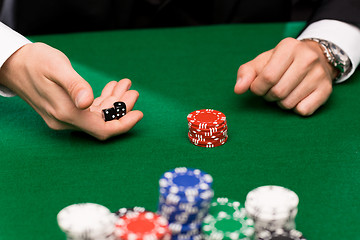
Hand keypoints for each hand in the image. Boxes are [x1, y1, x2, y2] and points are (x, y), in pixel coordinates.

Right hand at [0, 42, 142, 139]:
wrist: (12, 64)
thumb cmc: (35, 62)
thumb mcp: (57, 68)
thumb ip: (74, 86)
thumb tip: (87, 102)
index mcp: (67, 113)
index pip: (102, 129)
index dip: (123, 124)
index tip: (139, 114)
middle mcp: (65, 120)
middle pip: (102, 122)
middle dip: (121, 109)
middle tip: (132, 91)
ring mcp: (64, 117)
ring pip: (96, 116)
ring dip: (113, 103)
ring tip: (125, 85)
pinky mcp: (64, 111)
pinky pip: (88, 111)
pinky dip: (102, 101)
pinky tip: (111, 89)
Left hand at [234, 37, 337, 115]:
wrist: (314, 59)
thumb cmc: (281, 63)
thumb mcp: (262, 62)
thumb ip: (246, 73)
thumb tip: (238, 90)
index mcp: (289, 47)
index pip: (267, 77)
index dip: (258, 88)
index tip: (258, 87)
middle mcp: (308, 58)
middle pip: (278, 92)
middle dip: (269, 96)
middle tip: (272, 90)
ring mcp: (319, 74)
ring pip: (289, 103)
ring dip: (280, 103)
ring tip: (284, 92)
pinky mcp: (326, 90)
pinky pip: (303, 110)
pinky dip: (295, 108)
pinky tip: (297, 97)